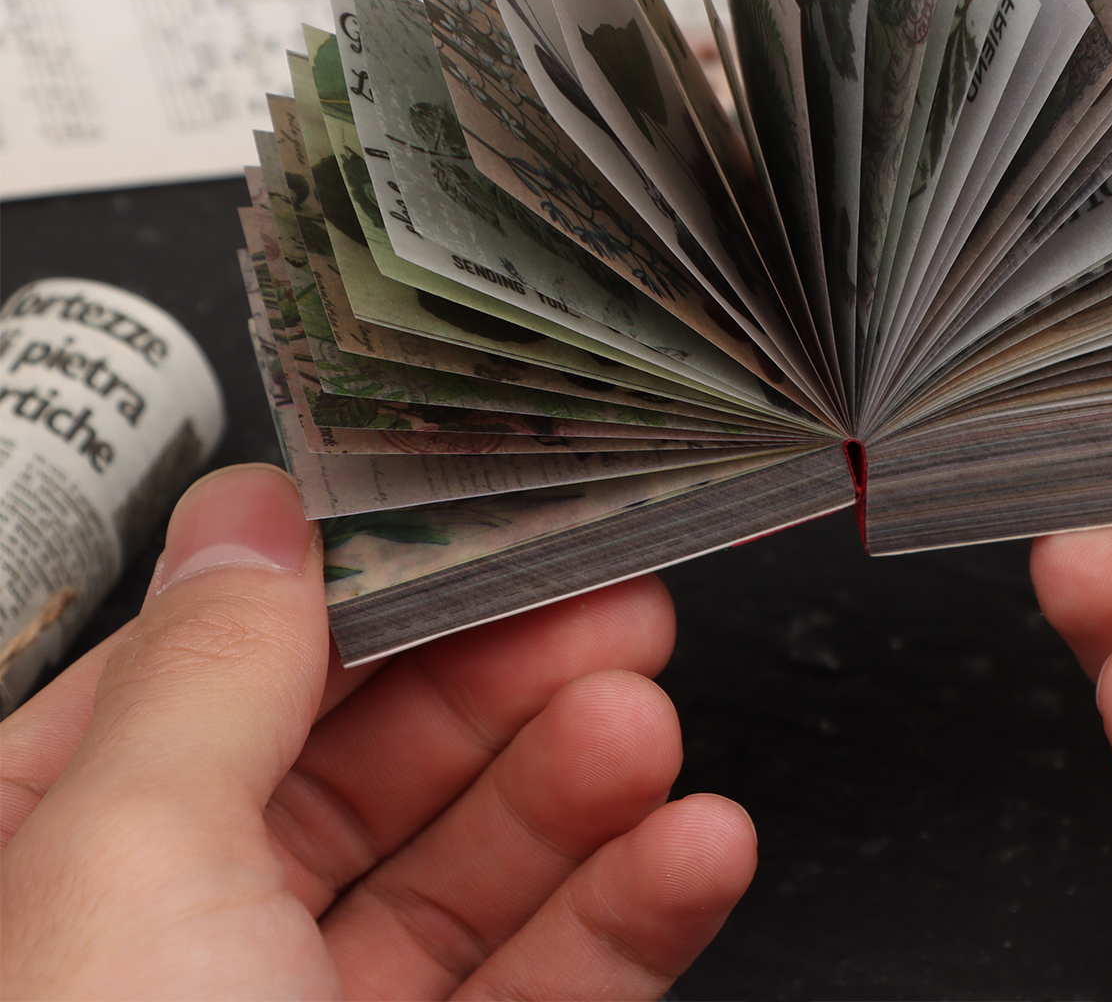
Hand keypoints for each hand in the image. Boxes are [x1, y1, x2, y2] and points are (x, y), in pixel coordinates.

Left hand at [1, 464, 756, 998]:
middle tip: (615, 606)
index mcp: (53, 870)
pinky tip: (690, 851)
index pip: (223, 675)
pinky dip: (628, 913)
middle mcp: (172, 954)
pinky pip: (545, 985)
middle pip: (367, 764)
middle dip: (503, 677)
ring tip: (649, 727)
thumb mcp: (122, 878)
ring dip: (577, 786)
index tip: (488, 526)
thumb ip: (205, 675)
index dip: (364, 592)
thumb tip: (251, 514)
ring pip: (466, 871)